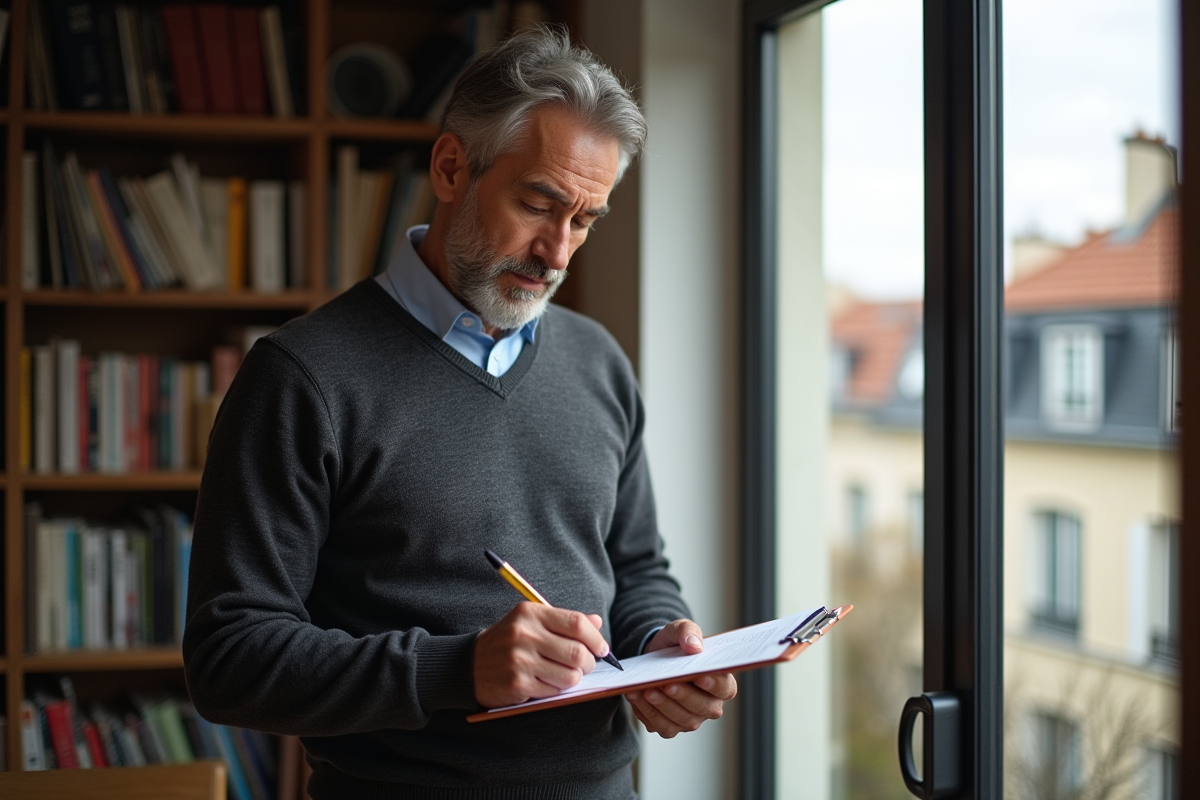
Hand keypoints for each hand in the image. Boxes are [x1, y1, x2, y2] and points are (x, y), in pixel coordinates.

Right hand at [474, 603, 609, 707]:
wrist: (469, 665)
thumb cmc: (508, 642)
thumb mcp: (532, 622)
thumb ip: (564, 621)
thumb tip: (597, 623)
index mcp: (531, 613)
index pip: (576, 624)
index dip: (595, 638)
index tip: (602, 648)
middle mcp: (524, 634)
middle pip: (577, 652)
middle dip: (589, 662)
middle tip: (587, 666)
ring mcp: (520, 660)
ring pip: (569, 675)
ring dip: (574, 678)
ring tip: (565, 675)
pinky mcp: (517, 683)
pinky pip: (553, 690)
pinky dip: (556, 689)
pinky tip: (546, 682)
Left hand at [625, 619, 736, 738]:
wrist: (652, 660)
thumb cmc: (673, 647)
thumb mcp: (680, 630)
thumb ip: (689, 633)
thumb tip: (694, 646)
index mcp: (720, 683)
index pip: (725, 688)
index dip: (715, 685)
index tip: (700, 677)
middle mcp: (709, 705)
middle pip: (703, 707)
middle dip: (684, 696)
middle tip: (667, 684)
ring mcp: (690, 719)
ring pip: (681, 720)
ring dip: (663, 706)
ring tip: (647, 689)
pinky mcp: (669, 727)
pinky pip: (660, 725)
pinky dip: (646, 711)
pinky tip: (635, 695)